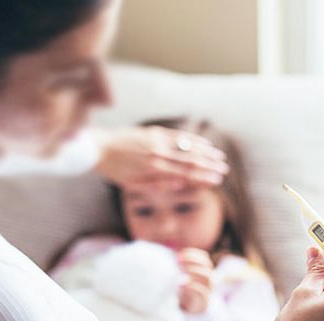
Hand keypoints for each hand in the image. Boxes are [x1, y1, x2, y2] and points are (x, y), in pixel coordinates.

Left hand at [92, 126, 229, 189]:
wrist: (99, 147)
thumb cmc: (114, 170)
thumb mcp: (133, 184)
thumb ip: (158, 185)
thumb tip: (180, 184)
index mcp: (154, 169)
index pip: (185, 173)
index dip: (204, 176)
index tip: (217, 180)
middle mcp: (158, 153)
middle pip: (190, 159)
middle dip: (209, 165)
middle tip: (224, 169)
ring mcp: (157, 141)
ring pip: (186, 146)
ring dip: (205, 151)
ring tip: (220, 156)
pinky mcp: (154, 132)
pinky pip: (177, 135)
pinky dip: (192, 139)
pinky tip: (203, 143)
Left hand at [177, 248, 213, 313]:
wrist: (188, 312)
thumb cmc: (183, 291)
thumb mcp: (181, 278)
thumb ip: (178, 268)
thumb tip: (167, 254)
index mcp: (204, 271)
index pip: (204, 258)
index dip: (193, 254)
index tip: (178, 254)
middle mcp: (208, 279)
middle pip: (207, 265)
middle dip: (192, 261)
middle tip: (178, 262)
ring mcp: (208, 291)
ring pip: (208, 277)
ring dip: (194, 272)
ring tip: (181, 272)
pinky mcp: (204, 302)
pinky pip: (203, 293)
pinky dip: (193, 287)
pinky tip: (182, 285)